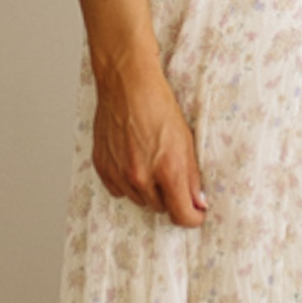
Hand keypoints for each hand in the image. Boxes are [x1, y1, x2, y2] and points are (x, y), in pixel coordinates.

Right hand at [91, 56, 207, 226]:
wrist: (127, 85)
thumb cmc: (158, 106)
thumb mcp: (186, 140)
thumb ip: (192, 176)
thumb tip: (198, 203)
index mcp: (167, 170)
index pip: (181, 214)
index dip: (192, 217)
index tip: (196, 213)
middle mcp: (141, 177)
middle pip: (160, 207)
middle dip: (168, 196)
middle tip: (170, 173)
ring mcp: (119, 173)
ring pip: (139, 199)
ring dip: (147, 189)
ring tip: (149, 160)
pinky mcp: (102, 167)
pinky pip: (118, 190)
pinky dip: (126, 181)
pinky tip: (132, 160)